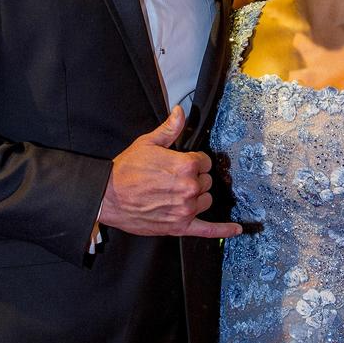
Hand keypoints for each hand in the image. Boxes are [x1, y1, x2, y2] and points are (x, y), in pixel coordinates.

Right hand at [99, 105, 241, 239]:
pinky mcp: (179, 227)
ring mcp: (185, 209)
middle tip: (174, 178)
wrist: (107, 196)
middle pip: (206, 182)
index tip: (183, 162)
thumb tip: (180, 112)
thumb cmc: (125, 170)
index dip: (194, 161)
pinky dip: (223, 229)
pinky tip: (235, 228)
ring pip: (206, 201)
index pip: (205, 162)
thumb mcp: (147, 143)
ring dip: (197, 197)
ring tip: (178, 194)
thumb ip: (170, 129)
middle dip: (194, 179)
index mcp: (185, 166)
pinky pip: (208, 230)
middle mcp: (189, 188)